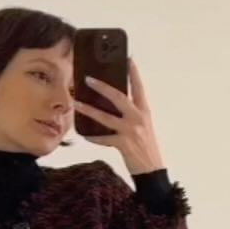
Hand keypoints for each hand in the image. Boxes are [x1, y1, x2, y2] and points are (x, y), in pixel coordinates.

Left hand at [72, 58, 164, 175]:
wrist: (152, 170)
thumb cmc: (146, 147)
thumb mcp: (144, 126)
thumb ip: (132, 114)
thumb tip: (114, 104)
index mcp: (145, 112)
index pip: (139, 87)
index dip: (133, 72)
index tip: (127, 58)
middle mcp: (139, 118)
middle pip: (119, 97)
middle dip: (103, 87)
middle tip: (88, 78)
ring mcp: (131, 131)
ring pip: (106, 117)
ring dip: (89, 110)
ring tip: (77, 103)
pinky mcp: (123, 144)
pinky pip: (104, 139)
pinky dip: (93, 137)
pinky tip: (85, 135)